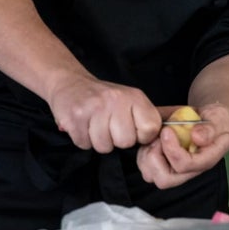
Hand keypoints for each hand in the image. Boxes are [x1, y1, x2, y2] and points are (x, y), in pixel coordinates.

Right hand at [45, 73, 161, 152]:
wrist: (71, 83)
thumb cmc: (104, 98)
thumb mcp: (130, 100)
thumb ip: (143, 118)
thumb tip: (157, 140)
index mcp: (135, 97)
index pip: (150, 129)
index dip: (141, 136)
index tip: (132, 130)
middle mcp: (117, 100)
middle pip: (125, 142)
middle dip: (116, 141)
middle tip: (109, 127)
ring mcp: (96, 107)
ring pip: (104, 146)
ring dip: (98, 141)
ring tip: (95, 126)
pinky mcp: (76, 116)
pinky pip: (84, 144)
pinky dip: (83, 140)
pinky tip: (83, 125)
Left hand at [137, 103, 228, 188]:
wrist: (217, 122)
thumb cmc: (220, 121)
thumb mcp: (220, 119)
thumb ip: (210, 128)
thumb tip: (196, 137)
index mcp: (204, 160)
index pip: (184, 165)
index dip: (172, 149)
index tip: (168, 130)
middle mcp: (189, 170)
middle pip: (164, 179)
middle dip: (155, 157)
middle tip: (159, 138)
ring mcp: (176, 169)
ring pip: (151, 175)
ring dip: (147, 155)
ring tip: (156, 137)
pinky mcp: (165, 164)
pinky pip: (146, 167)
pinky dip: (143, 152)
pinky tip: (154, 138)